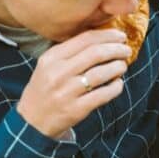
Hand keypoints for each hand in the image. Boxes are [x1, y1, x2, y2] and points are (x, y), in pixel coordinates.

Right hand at [17, 29, 131, 138]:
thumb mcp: (48, 65)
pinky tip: (118, 83)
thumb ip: (70, 52)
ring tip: (123, 66)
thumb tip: (103, 39)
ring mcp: (67, 92)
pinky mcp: (76, 109)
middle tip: (126, 50)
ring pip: (101, 73)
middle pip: (96, 54)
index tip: (120, 36)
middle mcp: (58, 73)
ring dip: (118, 67)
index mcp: (52, 58)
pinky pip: (103, 95)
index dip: (107, 36)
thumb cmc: (45, 89)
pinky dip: (115, 87)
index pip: (85, 39)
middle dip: (116, 49)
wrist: (32, 121)